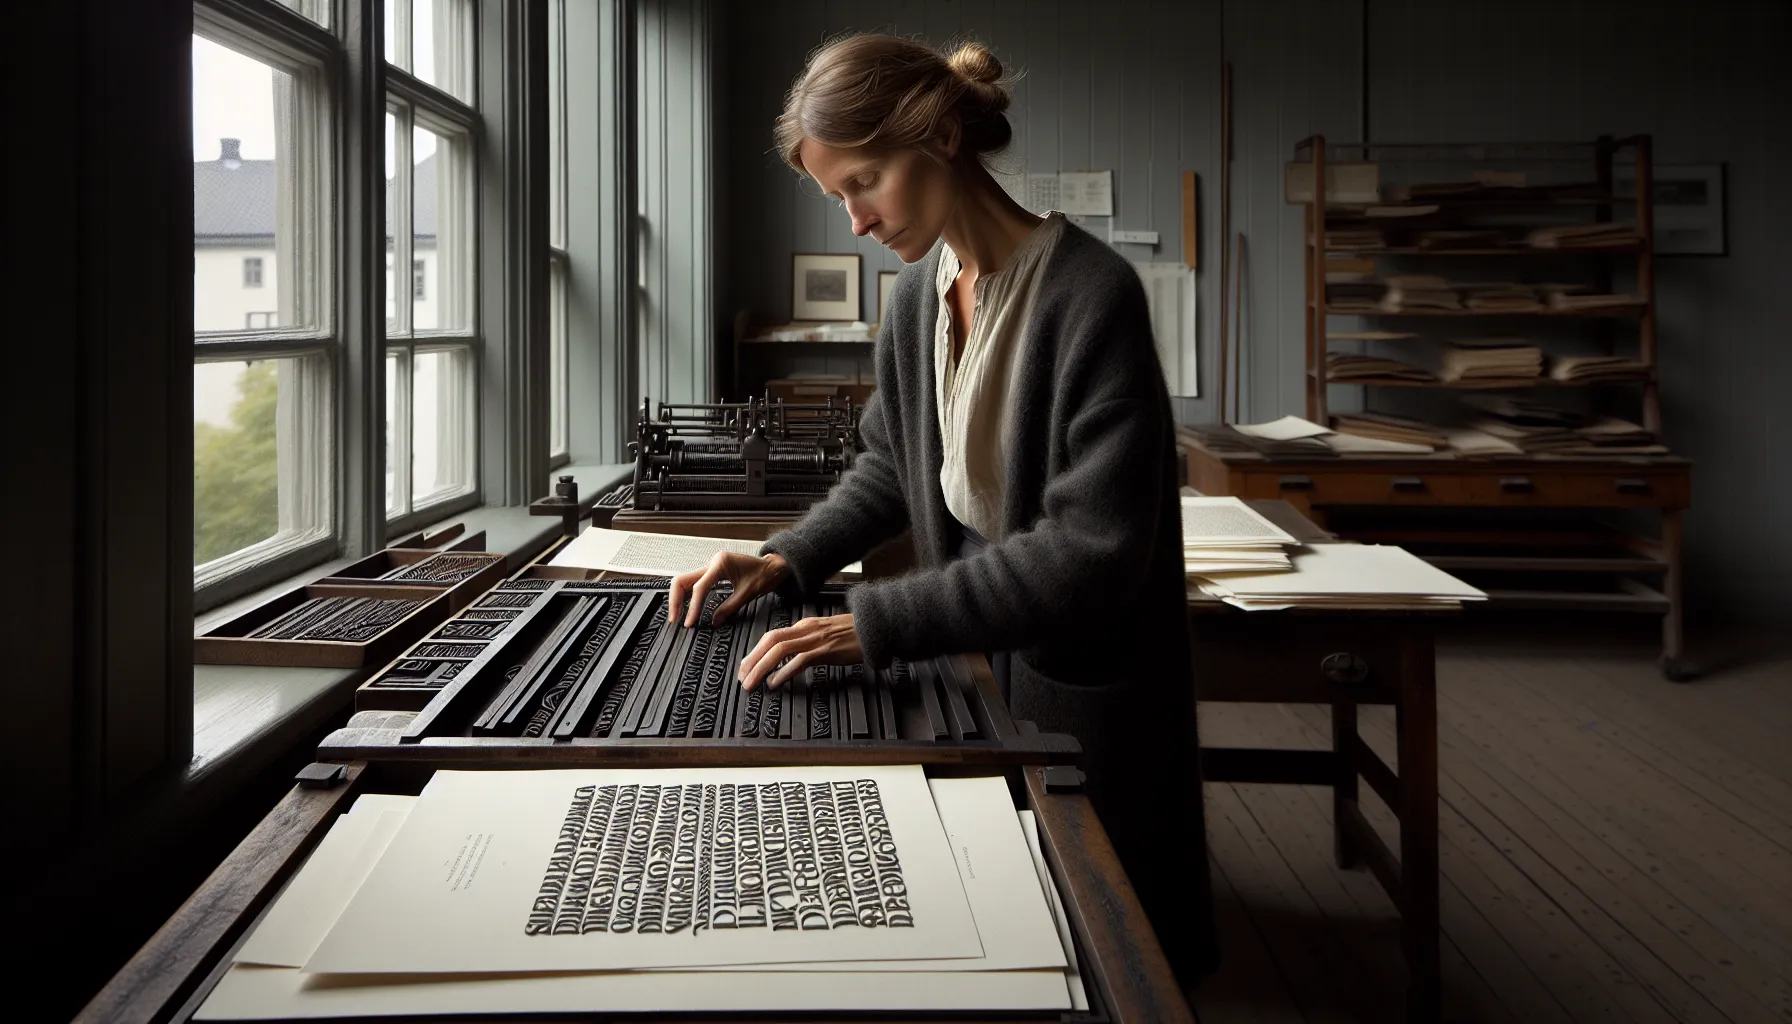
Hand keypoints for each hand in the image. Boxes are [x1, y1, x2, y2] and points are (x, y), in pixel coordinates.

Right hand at [667, 551, 790, 627]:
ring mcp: (711, 566)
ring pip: (685, 581)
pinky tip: (686, 608)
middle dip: (676, 600)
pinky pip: (694, 583)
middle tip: (675, 620)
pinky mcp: (713, 571)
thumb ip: (728, 608)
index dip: (692, 607)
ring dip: (678, 598)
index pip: (699, 588)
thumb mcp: (747, 594)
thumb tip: (713, 623)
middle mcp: (712, 562)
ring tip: (677, 616)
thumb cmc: (764, 575)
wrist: (773, 566)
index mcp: (721, 564)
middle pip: (682, 580)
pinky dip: (687, 595)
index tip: (689, 623)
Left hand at [738, 613, 861, 691]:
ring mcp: (815, 639)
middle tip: (741, 677)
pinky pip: (800, 660)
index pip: (772, 636)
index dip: (754, 652)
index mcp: (804, 626)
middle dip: (751, 659)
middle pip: (770, 641)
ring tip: (751, 683)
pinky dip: (784, 672)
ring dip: (761, 667)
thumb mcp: (825, 634)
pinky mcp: (826, 650)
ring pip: (780, 650)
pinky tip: (775, 683)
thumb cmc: (853, 634)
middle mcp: (806, 629)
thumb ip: (807, 642)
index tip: (745, 667)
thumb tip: (790, 658)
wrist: (876, 628)